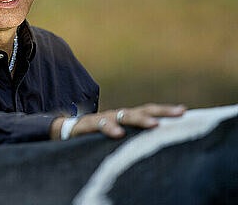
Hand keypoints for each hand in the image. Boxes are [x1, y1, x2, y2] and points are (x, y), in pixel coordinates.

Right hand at [50, 103, 186, 139]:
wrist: (63, 131)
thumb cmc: (93, 134)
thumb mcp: (115, 134)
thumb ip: (131, 135)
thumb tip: (155, 137)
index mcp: (124, 117)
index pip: (148, 111)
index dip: (165, 111)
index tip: (184, 111)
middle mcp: (116, 115)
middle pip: (141, 110)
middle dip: (161, 112)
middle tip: (179, 114)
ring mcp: (103, 118)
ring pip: (123, 116)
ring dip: (140, 120)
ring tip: (154, 125)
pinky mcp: (88, 125)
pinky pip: (100, 125)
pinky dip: (109, 129)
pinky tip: (118, 134)